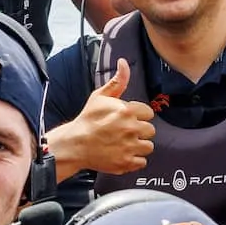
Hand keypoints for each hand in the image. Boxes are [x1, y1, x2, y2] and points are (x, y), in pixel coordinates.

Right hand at [46, 60, 154, 177]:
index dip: (138, 116)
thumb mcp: (100, 96)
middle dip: (139, 131)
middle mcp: (130, 129)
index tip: (127, 119)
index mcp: (126, 111)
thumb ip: (117, 81)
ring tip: (124, 144)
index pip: (148, 113)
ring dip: (139, 146)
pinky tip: (123, 154)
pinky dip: (134, 160)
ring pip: (148, 147)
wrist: (75, 144)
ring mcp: (129, 147)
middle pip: (150, 130)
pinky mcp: (127, 163)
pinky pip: (142, 162)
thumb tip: (124, 62)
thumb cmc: (87, 120)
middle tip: (125, 132)